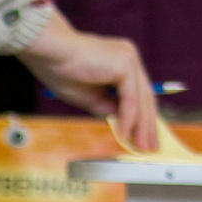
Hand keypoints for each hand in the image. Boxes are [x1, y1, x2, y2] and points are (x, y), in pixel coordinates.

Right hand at [17, 14, 158, 150]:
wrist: (51, 54)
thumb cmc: (62, 71)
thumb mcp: (88, 97)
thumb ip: (106, 107)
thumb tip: (121, 122)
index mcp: (121, 62)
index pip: (139, 93)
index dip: (142, 116)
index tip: (142, 136)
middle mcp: (129, 58)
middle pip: (146, 96)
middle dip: (148, 124)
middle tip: (150, 146)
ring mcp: (130, 60)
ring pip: (142, 99)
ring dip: (142, 125)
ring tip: (142, 145)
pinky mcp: (126, 65)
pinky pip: (131, 98)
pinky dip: (129, 118)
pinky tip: (125, 133)